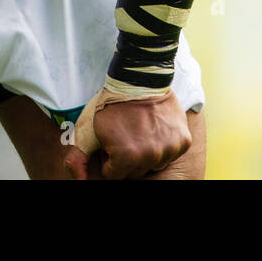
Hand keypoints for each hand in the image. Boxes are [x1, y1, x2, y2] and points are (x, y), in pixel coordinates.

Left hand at [65, 87, 190, 179]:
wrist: (139, 80)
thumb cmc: (112, 105)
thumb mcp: (89, 130)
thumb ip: (79, 159)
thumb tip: (80, 180)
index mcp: (127, 157)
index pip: (115, 175)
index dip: (109, 160)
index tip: (110, 144)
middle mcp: (151, 156)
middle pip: (135, 171)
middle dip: (127, 158)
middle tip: (124, 137)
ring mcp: (169, 149)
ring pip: (154, 164)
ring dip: (146, 153)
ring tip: (139, 132)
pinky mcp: (183, 140)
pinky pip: (170, 154)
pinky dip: (163, 145)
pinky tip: (155, 130)